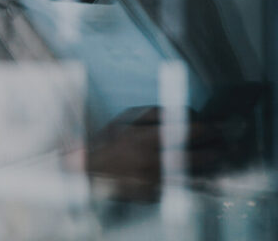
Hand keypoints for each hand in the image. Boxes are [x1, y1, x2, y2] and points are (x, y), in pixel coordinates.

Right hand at [86, 106, 224, 200]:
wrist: (89, 172)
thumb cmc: (108, 141)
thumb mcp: (127, 119)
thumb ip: (156, 113)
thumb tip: (186, 113)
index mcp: (145, 139)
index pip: (188, 133)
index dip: (206, 129)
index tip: (211, 127)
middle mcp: (153, 162)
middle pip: (198, 156)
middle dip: (214, 148)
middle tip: (218, 143)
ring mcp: (155, 181)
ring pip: (194, 174)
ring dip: (207, 164)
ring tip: (211, 156)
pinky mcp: (156, 196)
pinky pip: (181, 186)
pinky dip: (189, 178)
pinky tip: (190, 170)